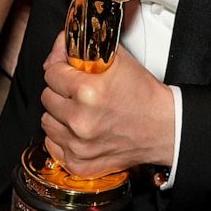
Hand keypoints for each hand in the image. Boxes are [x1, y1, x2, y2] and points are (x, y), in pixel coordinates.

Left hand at [40, 32, 174, 177]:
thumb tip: (58, 48)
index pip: (50, 72)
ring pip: (47, 120)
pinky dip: (62, 136)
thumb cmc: (143, 95)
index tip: (69, 70)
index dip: (61, 68)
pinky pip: (53, 144)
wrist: (164, 127)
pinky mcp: (80, 163)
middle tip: (79, 91)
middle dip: (60, 90)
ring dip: (59, 113)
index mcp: (87, 92)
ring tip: (79, 109)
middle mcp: (80, 121)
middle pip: (47, 96)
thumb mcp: (114, 59)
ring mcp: (79, 145)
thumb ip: (80, 50)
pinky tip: (78, 129)